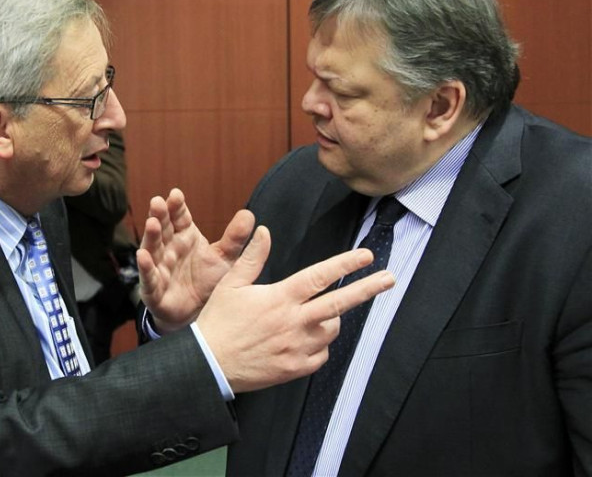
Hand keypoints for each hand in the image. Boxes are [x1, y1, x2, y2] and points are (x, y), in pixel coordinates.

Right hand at [136, 188, 253, 332]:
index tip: (176, 194)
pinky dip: (146, 267)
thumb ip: (235, 238)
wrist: (199, 313)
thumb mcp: (226, 258)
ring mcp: (160, 267)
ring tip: (152, 223)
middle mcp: (170, 248)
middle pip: (163, 228)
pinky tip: (143, 256)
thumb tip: (249, 214)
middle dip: (160, 215)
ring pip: (153, 249)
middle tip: (158, 201)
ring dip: (151, 236)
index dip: (177, 206)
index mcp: (185, 237)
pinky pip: (149, 277)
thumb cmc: (209, 280)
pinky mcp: (154, 289)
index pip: (179, 217)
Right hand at [196, 225, 394, 392]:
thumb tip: (264, 231)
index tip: (366, 256)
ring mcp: (297, 347)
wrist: (209, 365)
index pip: (319, 277)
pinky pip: (321, 354)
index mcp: (279, 298)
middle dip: (368, 288)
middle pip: (339, 303)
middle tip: (389, 278)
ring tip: (313, 315)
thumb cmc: (218, 321)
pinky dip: (319, 344)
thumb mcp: (230, 284)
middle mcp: (293, 322)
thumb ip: (252, 258)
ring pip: (331, 329)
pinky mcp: (296, 368)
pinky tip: (303, 339)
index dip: (345, 264)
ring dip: (330, 319)